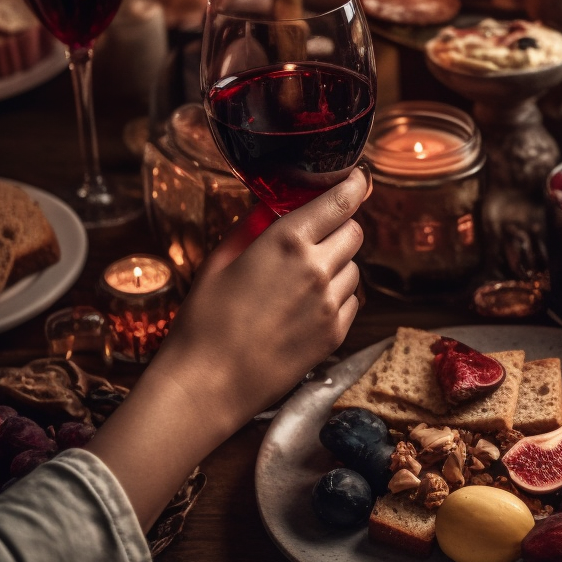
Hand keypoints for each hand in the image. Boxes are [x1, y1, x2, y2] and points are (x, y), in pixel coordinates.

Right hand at [155, 168, 368, 432]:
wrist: (209, 383)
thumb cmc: (205, 321)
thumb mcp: (219, 261)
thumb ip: (250, 226)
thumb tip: (268, 206)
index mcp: (287, 242)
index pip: (340, 202)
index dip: (353, 185)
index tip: (356, 179)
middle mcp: (317, 269)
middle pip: (354, 232)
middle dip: (340, 227)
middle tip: (317, 235)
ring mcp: (330, 304)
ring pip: (355, 268)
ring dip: (338, 264)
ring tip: (303, 278)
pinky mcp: (335, 334)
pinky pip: (352, 301)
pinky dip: (338, 296)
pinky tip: (307, 305)